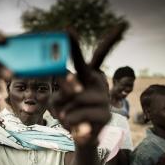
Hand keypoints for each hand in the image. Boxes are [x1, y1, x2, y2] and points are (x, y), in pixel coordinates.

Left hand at [50, 23, 127, 145]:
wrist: (82, 135)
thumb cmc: (69, 113)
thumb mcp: (58, 101)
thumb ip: (63, 93)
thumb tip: (74, 98)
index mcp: (87, 76)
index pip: (80, 59)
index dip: (74, 45)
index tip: (67, 29)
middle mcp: (98, 83)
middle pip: (72, 83)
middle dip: (63, 98)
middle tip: (65, 109)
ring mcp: (104, 98)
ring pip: (73, 102)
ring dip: (65, 113)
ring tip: (71, 118)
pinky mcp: (105, 115)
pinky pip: (77, 116)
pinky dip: (71, 123)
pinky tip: (78, 127)